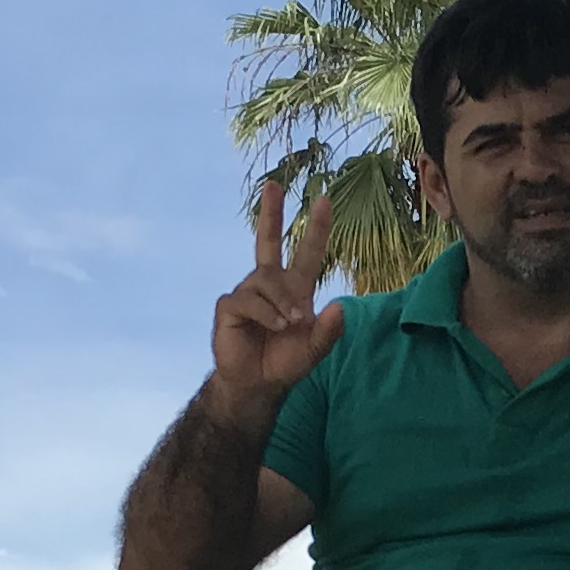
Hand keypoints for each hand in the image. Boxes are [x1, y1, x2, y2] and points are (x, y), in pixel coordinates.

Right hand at [210, 173, 346, 402]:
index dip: (317, 228)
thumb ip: (329, 332)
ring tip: (289, 324)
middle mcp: (270, 285)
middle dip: (271, 213)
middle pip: (268, 241)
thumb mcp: (315, 350)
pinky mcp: (229, 307)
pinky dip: (264, 312)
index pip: (307, 253)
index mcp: (294, 289)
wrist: (256, 385)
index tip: (325, 199)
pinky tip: (275, 326)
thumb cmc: (285, 363)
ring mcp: (247, 293)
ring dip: (281, 301)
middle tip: (273, 185)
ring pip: (265, 279)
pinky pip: (247, 300)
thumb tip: (339, 306)